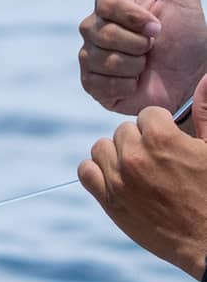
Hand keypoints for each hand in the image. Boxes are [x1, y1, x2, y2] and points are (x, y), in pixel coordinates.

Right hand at [78, 0, 206, 112]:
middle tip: (153, 49)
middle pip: (100, 32)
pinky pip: (99, 82)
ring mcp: (89, 56)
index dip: (134, 18)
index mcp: (113, 4)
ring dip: (134, 66)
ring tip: (144, 66)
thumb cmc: (188, 39)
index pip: (106, 2)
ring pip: (101, 58)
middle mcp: (95, 27)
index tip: (158, 28)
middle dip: (137, 44)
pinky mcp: (91, 84)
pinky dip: (125, 86)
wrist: (190, 80)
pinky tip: (135, 83)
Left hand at [78, 80, 206, 278]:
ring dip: (117, 154)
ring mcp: (118, 180)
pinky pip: (85, 171)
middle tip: (161, 159)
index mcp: (161, 138)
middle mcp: (134, 157)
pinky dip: (97, 171)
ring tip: (140, 168)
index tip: (173, 142)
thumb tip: (205, 79)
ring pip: (101, 148)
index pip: (147, 115)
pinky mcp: (109, 202)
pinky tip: (117, 177)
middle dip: (141, 140)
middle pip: (124, 130)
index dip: (163, 127)